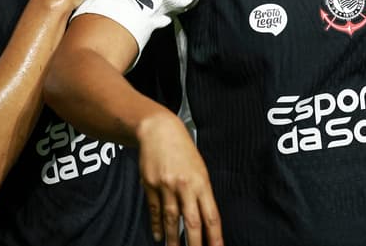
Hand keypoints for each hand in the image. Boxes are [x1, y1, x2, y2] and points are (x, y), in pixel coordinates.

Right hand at [139, 111, 222, 245]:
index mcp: (201, 182)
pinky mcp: (150, 186)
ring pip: (171, 220)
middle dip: (195, 244)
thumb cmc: (183, 149)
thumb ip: (201, 193)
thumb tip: (204, 219)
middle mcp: (185, 186)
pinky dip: (156, 225)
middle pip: (192, 222)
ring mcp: (166, 187)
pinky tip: (158, 236)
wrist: (159, 130)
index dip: (215, 236)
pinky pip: (155, 210)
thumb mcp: (199, 168)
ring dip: (173, 240)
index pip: (211, 215)